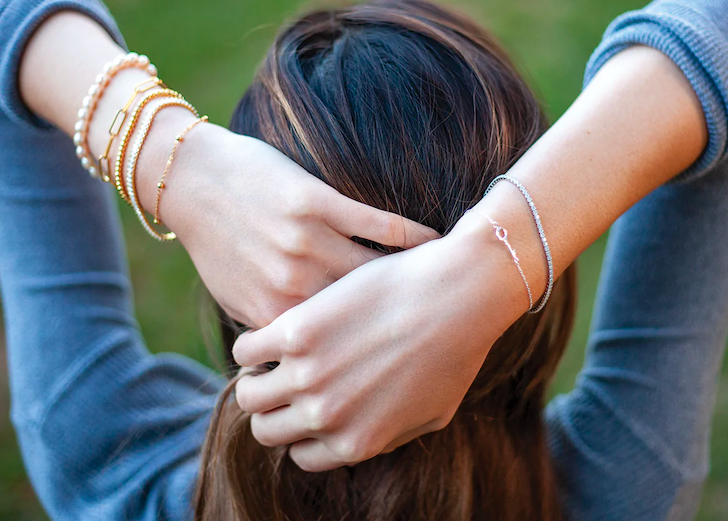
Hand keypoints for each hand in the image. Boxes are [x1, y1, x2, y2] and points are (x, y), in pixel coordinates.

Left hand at [159, 123, 438, 326]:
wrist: (194, 179)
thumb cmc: (217, 243)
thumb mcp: (235, 296)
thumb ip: (272, 328)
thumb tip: (298, 361)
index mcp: (271, 312)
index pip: (330, 347)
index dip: (366, 349)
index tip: (396, 350)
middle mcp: (292, 282)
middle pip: (359, 313)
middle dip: (397, 323)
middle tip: (431, 324)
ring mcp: (305, 240)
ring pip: (374, 271)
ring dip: (412, 281)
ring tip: (442, 288)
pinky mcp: (316, 201)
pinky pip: (377, 224)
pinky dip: (410, 235)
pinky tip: (434, 241)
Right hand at [231, 210, 530, 470]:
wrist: (459, 294)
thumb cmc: (456, 349)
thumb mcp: (431, 413)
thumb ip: (388, 436)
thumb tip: (359, 439)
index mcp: (353, 442)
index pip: (300, 453)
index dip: (301, 429)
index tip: (306, 404)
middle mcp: (325, 417)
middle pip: (265, 429)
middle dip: (272, 409)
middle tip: (285, 378)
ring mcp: (308, 374)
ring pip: (248, 393)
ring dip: (256, 377)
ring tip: (277, 354)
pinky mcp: (297, 330)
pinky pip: (247, 349)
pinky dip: (253, 344)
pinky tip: (277, 327)